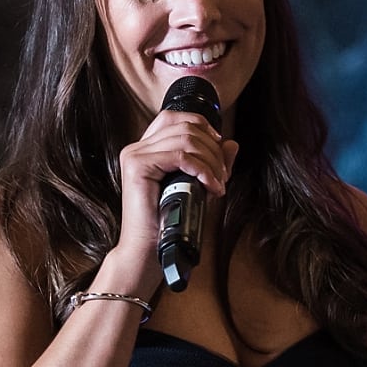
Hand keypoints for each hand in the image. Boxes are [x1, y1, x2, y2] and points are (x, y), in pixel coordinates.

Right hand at [107, 108, 237, 288]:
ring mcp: (135, 154)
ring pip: (185, 139)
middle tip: (223, 176)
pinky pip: (179, 156)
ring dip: (210, 161)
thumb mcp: (199, 186)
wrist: (149, 249)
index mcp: (147, 147)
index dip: (202, 126)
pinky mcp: (137, 165)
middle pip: (185, 126)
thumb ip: (213, 162)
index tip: (219, 146)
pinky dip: (201, 170)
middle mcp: (137, 146)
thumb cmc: (171, 221)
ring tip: (218, 184)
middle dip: (213, 150)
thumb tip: (232, 143)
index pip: (175, 117)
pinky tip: (210, 186)